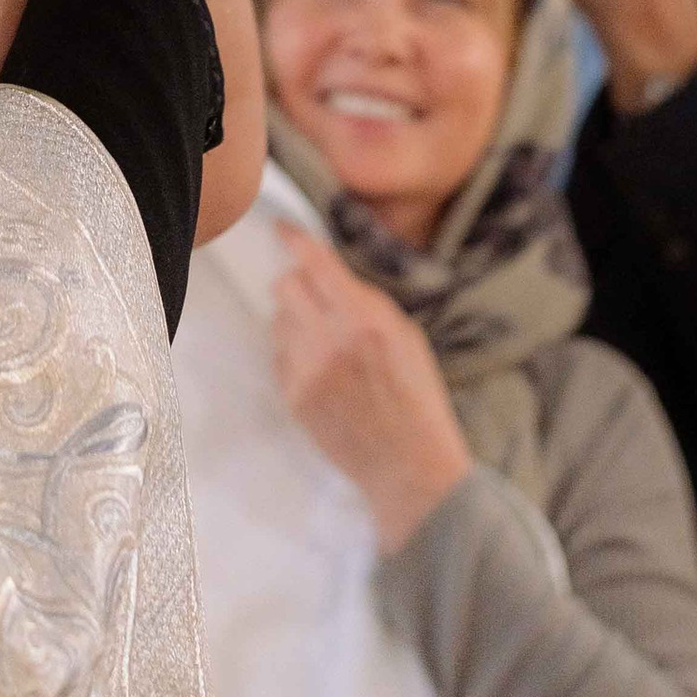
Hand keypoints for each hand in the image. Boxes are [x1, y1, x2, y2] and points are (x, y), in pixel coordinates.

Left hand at [270, 228, 473, 552]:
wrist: (408, 466)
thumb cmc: (418, 398)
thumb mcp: (407, 338)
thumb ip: (369, 304)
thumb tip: (332, 277)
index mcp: (364, 320)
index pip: (316, 265)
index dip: (295, 241)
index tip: (282, 229)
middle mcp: (329, 340)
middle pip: (285, 287)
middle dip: (297, 284)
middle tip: (314, 297)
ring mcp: (306, 371)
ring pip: (278, 321)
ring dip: (295, 321)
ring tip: (325, 343)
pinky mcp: (293, 397)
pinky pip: (279, 357)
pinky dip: (294, 356)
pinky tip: (322, 372)